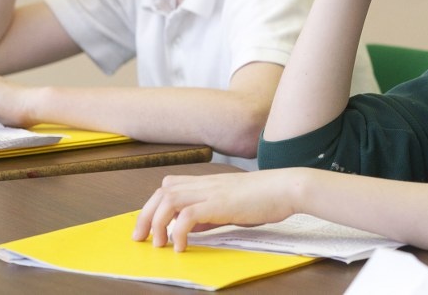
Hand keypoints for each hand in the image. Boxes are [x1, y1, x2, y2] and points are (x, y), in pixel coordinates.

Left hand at [132, 169, 300, 251]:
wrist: (286, 187)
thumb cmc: (265, 197)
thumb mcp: (231, 204)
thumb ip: (209, 212)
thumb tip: (190, 226)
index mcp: (208, 182)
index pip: (169, 185)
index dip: (154, 204)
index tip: (148, 226)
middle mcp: (205, 183)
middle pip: (162, 191)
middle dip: (146, 215)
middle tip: (141, 238)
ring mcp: (212, 191)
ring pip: (169, 199)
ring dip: (157, 222)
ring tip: (160, 244)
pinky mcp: (219, 203)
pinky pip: (188, 214)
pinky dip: (178, 230)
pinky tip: (181, 245)